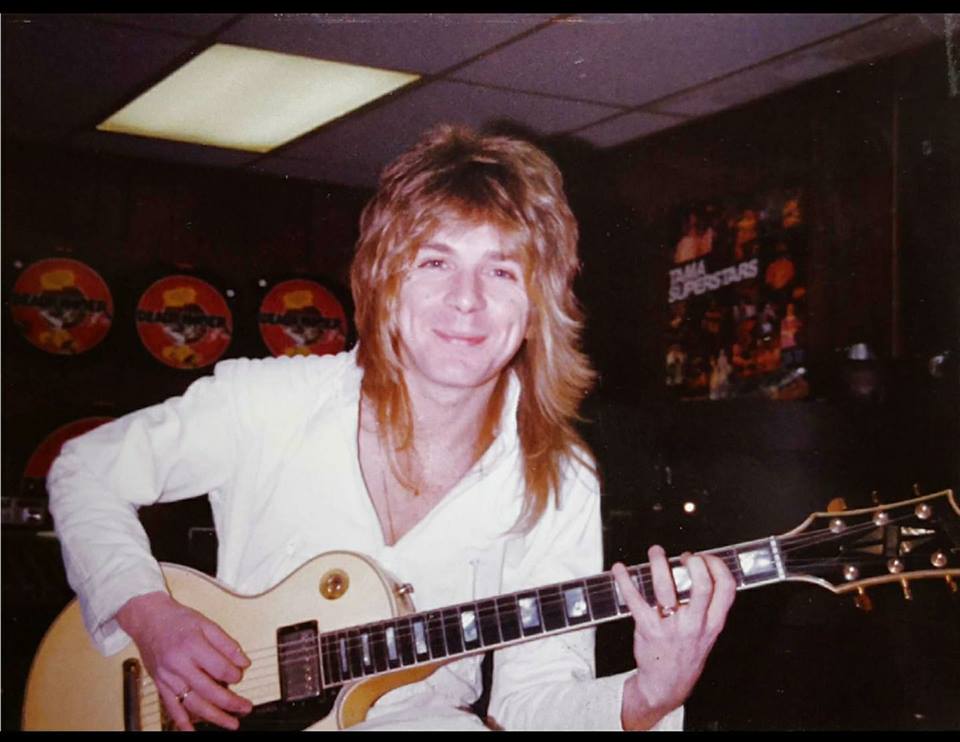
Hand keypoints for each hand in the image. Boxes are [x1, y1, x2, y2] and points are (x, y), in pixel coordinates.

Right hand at [116, 591, 252, 729]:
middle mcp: (178, 664)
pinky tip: (192, 731)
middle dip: (230, 702)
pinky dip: (182, 722)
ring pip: (192, 703)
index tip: (241, 675)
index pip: (220, 668)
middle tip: (245, 708)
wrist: (148, 619)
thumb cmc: (177, 619)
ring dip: (213, 716)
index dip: (235, 674)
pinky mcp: (160, 684)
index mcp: (192, 646)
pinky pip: (171, 707)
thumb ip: (226, 643)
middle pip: (208, 690)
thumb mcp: (206, 623)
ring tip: (230, 723)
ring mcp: (168, 677)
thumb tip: (243, 661)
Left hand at [612, 545, 735, 729]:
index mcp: (713, 624)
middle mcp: (695, 624)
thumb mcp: (708, 635)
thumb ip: (708, 607)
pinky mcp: (648, 628)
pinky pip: (635, 599)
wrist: (666, 686)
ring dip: (658, 563)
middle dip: (694, 562)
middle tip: (684, 556)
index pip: (726, 588)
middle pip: (702, 585)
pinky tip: (619, 569)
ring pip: (666, 588)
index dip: (717, 566)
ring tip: (655, 552)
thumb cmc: (685, 654)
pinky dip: (624, 580)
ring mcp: (671, 626)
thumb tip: (697, 570)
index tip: (705, 557)